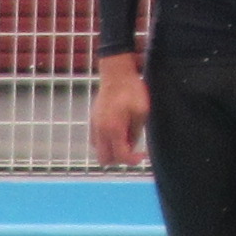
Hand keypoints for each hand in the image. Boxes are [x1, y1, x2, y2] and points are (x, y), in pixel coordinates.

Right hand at [90, 53, 149, 167]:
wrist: (116, 75)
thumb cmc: (131, 91)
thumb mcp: (142, 111)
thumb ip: (136, 132)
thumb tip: (132, 145)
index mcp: (114, 130)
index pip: (120, 156)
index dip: (132, 160)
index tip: (142, 157)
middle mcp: (101, 132)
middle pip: (105, 159)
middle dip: (118, 159)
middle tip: (131, 151)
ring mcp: (94, 127)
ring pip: (99, 151)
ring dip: (111, 151)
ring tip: (124, 140)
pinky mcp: (92, 121)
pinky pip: (96, 140)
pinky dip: (106, 143)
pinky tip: (116, 133)